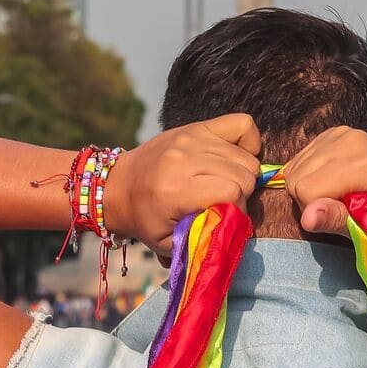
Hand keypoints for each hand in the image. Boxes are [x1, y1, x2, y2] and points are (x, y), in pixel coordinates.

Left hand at [109, 113, 260, 253]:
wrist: (118, 186)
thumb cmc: (145, 218)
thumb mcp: (168, 242)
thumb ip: (203, 239)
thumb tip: (236, 228)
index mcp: (176, 189)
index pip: (232, 192)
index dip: (238, 209)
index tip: (225, 217)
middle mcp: (185, 158)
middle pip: (244, 173)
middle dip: (242, 194)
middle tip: (225, 203)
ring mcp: (192, 137)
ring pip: (246, 157)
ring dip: (243, 175)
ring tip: (225, 185)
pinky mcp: (196, 127)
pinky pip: (243, 125)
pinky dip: (248, 143)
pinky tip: (235, 159)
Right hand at [279, 127, 366, 235]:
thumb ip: (337, 220)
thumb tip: (306, 219)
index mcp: (361, 162)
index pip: (305, 189)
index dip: (317, 211)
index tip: (342, 216)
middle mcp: (347, 139)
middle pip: (295, 177)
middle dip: (309, 200)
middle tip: (340, 208)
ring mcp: (339, 132)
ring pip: (294, 168)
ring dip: (308, 188)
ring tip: (339, 195)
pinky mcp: (334, 132)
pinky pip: (301, 158)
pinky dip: (310, 175)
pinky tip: (334, 181)